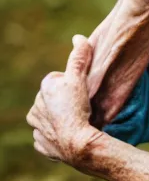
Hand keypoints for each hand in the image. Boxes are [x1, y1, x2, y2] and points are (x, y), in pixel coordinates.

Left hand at [27, 35, 99, 165]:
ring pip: (51, 116)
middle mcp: (35, 107)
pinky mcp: (41, 143)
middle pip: (55, 98)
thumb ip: (79, 57)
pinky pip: (50, 134)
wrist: (76, 142)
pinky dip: (59, 133)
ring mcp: (37, 127)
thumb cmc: (77, 108)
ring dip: (61, 116)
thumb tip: (78, 37)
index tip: (81, 91)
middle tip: (81, 105)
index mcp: (44, 89)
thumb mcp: (80, 78)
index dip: (72, 83)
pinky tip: (70, 132)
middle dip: (66, 100)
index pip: (59, 79)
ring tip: (77, 119)